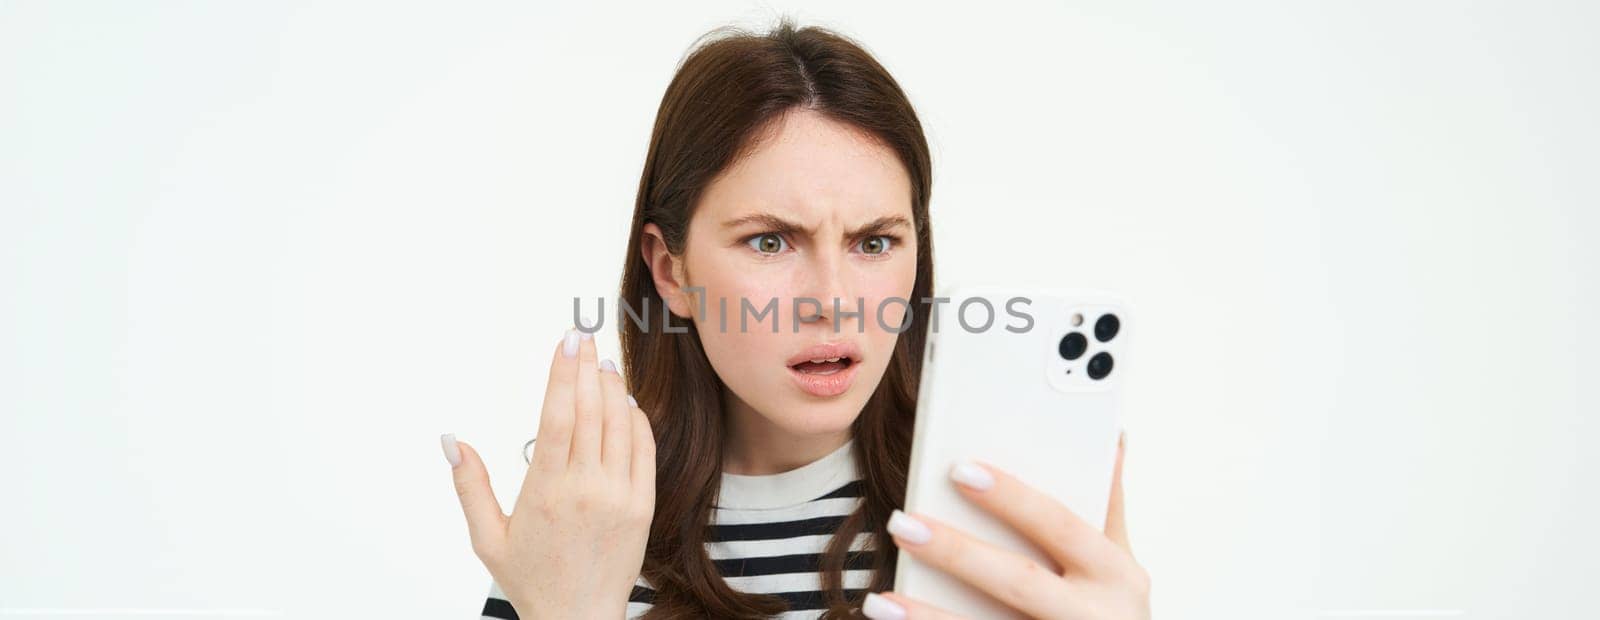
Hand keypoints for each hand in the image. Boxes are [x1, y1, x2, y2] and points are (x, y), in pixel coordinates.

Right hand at [443, 328, 656, 617]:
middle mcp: (586, 489)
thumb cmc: (531, 579)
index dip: (562, 373)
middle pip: (590, 412)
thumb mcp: (487, 537)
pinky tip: (624, 402)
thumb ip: (469, 485)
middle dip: (585, 368)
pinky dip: (636, 421)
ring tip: (601, 363)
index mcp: (545, 492)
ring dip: (611, 389)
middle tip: (583, 337)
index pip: (558, 417)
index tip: (565, 341)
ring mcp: (619, 497)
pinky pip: (643, 451)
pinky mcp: (642, 506)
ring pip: (619, 426)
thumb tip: (451, 439)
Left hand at [867, 435, 1147, 619]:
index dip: (1012, 498)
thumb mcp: (1121, 567)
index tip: (958, 469)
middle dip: (958, 552)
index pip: (1059, 525)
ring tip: (879, 601)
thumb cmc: (1112, 616)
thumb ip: (1108, 507)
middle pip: (1019, 580)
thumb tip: (1113, 434)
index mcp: (1117, 575)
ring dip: (930, 619)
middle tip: (902, 522)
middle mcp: (1095, 616)